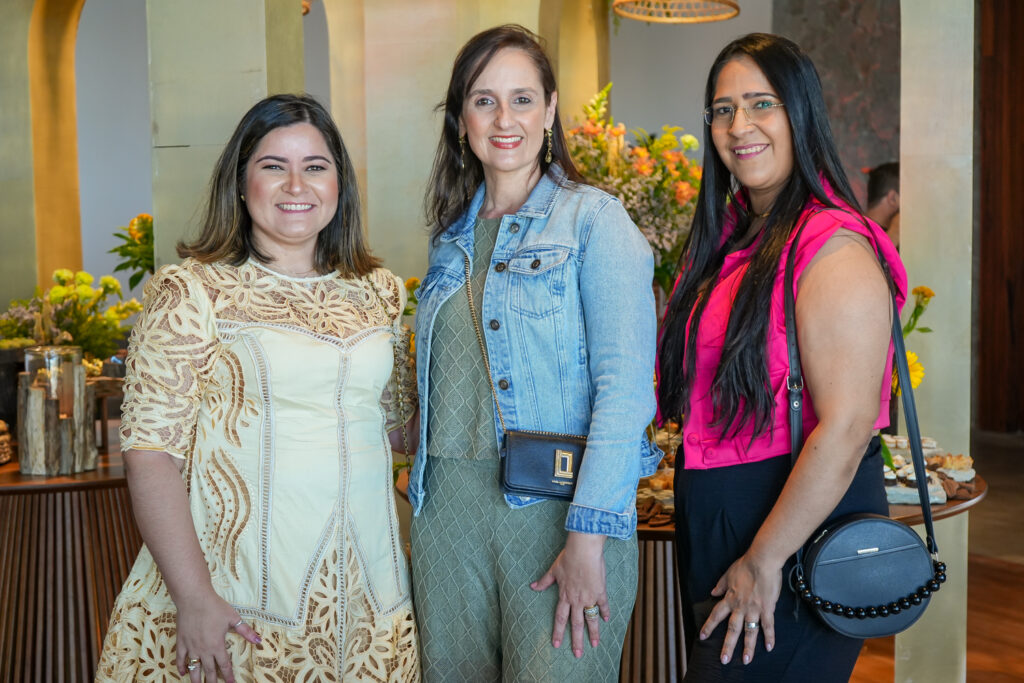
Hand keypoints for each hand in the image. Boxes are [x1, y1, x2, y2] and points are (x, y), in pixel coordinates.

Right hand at [175, 592, 261, 681]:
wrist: (194, 598)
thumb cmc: (215, 607)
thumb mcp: (233, 618)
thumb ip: (246, 631)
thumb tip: (258, 641)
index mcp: (217, 645)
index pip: (224, 665)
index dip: (228, 675)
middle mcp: (203, 649)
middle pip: (208, 670)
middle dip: (212, 681)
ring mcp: (191, 647)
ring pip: (193, 668)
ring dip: (196, 679)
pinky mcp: (181, 641)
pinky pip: (180, 658)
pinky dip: (181, 667)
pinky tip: (183, 673)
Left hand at [530, 532, 607, 657]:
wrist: (584, 550)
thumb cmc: (568, 557)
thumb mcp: (554, 570)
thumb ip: (544, 581)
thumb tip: (532, 586)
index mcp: (564, 596)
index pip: (559, 618)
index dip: (557, 632)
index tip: (556, 644)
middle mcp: (576, 600)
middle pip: (575, 624)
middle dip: (576, 641)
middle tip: (578, 654)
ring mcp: (589, 597)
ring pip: (590, 619)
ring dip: (593, 633)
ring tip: (595, 645)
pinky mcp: (600, 591)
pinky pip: (603, 605)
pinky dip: (604, 612)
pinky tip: (606, 620)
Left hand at [699, 552, 781, 665]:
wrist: (762, 561)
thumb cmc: (745, 565)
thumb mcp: (728, 574)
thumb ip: (720, 585)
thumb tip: (712, 593)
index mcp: (730, 598)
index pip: (716, 615)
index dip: (709, 626)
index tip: (702, 637)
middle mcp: (740, 606)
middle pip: (732, 629)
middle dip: (727, 645)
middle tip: (724, 660)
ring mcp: (754, 609)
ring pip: (750, 631)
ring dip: (748, 647)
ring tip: (746, 660)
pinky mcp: (767, 608)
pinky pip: (768, 625)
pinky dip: (769, 636)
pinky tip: (769, 647)